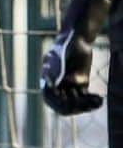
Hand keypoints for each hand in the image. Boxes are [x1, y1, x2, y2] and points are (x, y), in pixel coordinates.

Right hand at [40, 0, 109, 115]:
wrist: (76, 40)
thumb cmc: (68, 44)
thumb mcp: (66, 54)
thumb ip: (65, 66)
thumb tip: (69, 81)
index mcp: (47, 83)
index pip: (51, 99)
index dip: (61, 103)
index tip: (73, 97)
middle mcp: (56, 89)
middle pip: (63, 106)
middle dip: (76, 106)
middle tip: (88, 103)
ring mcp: (67, 89)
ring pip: (74, 105)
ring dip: (86, 106)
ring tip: (98, 102)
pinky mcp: (79, 87)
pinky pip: (83, 100)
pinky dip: (91, 102)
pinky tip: (100, 100)